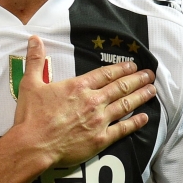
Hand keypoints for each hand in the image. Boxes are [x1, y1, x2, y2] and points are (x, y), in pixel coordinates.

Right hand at [9, 35, 155, 167]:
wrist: (34, 144)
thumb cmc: (31, 116)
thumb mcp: (30, 83)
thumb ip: (35, 60)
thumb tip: (34, 39)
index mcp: (78, 86)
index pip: (105, 73)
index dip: (121, 68)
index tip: (132, 65)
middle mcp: (93, 101)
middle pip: (120, 87)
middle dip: (137, 79)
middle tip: (150, 75)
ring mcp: (99, 120)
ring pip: (125, 105)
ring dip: (140, 96)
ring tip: (152, 90)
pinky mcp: (100, 139)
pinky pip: (122, 129)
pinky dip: (135, 123)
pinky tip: (145, 118)